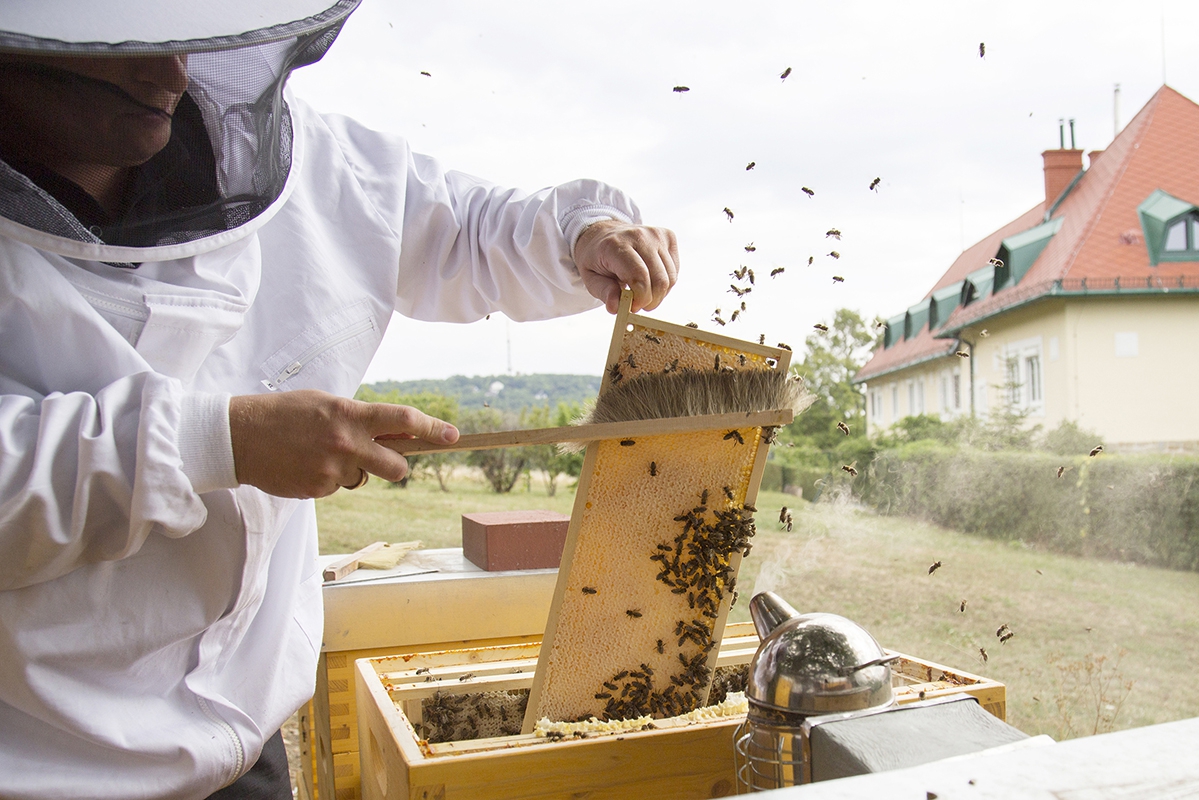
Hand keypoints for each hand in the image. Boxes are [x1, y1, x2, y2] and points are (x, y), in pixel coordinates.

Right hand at [229, 390, 458, 498]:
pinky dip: (327, 479)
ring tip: (322, 454)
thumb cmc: (285, 413)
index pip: (403, 421)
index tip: (452, 435)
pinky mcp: (318, 490)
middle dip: (396, 466)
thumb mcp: (326, 403)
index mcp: (350, 414)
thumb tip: (395, 431)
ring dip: (353, 470)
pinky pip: (337, 488)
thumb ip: (360, 417)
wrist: (240, 436)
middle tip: (383, 458)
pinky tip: (305, 465)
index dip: (433, 428)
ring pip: (363, 479)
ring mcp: (332, 470)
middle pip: (397, 467)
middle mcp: (346, 443)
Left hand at [574, 219, 678, 313]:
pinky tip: (650, 280)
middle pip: (659, 280)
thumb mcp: (590, 278)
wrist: (603, 234)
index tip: (633, 307)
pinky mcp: (668, 236)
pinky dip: (665, 282)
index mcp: (616, 245)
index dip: (641, 298)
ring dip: (659, 294)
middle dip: (651, 300)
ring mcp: (656, 234)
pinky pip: (675, 270)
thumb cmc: (597, 258)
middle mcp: (639, 236)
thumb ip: (604, 292)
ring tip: (643, 292)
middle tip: (639, 304)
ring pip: (670, 277)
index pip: (640, 277)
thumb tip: (616, 307)